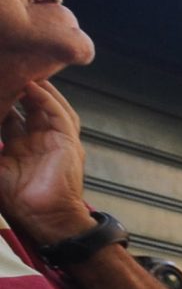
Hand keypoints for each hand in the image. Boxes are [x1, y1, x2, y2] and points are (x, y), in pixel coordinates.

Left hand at [0, 81, 93, 245]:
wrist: (45, 219)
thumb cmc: (20, 202)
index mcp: (20, 146)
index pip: (10, 114)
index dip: (1, 100)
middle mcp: (38, 139)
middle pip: (29, 105)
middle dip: (17, 87)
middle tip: (6, 68)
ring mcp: (55, 139)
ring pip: (47, 104)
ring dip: (34, 87)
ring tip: (20, 69)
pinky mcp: (67, 142)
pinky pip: (59, 114)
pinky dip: (46, 98)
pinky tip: (32, 85)